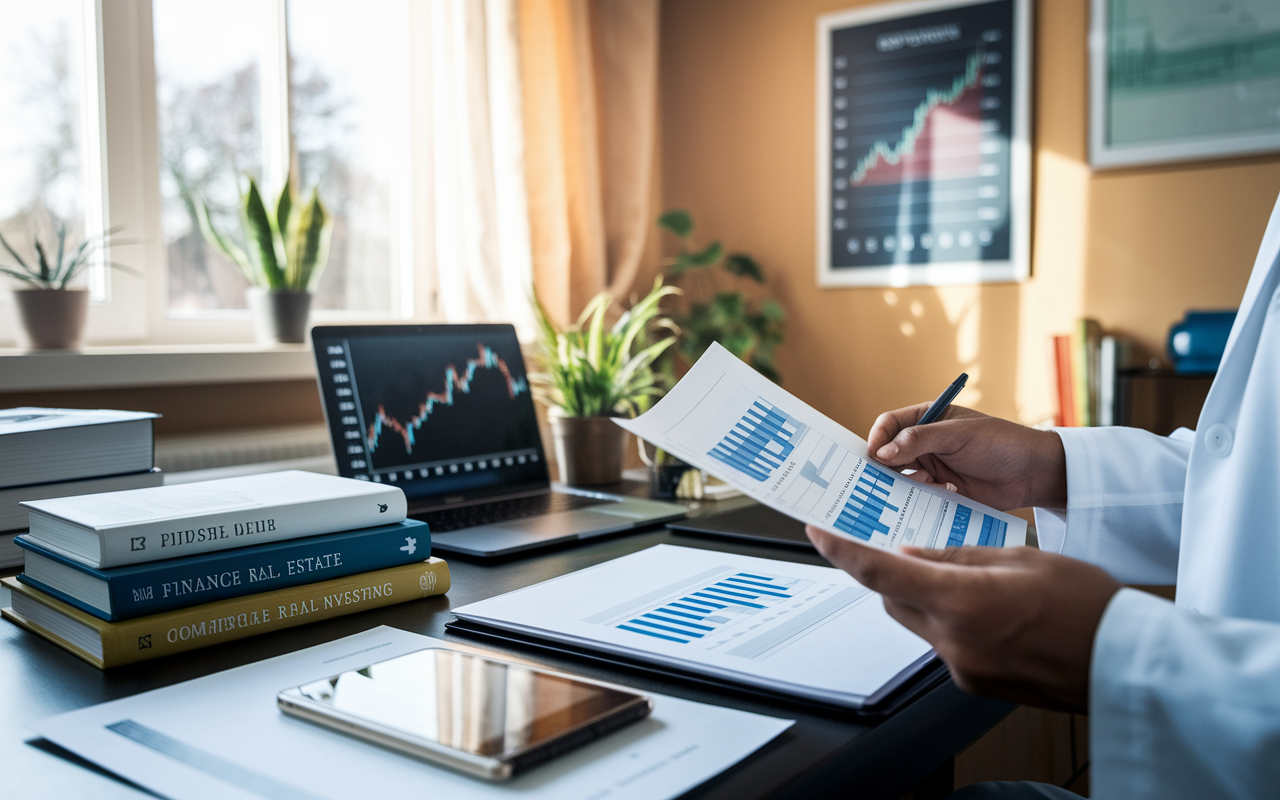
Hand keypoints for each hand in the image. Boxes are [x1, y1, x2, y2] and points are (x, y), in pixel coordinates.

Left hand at [806, 525, 1120, 711]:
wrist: (1126, 662)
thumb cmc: (1087, 606)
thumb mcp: (1019, 558)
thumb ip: (956, 558)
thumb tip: (912, 557)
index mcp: (961, 602)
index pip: (879, 573)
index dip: (840, 551)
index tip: (818, 533)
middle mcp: (954, 641)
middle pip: (894, 599)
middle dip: (896, 572)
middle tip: (915, 548)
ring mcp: (963, 668)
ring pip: (918, 622)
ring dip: (926, 597)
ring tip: (971, 578)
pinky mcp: (976, 683)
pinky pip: (945, 644)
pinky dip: (952, 621)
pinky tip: (988, 609)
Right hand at [867, 403, 1066, 509]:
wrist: (1032, 474)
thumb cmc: (1000, 443)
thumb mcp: (958, 435)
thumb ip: (919, 440)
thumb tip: (881, 452)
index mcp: (928, 419)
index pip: (890, 424)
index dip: (877, 437)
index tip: (873, 455)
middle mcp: (925, 444)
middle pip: (889, 452)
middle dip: (882, 465)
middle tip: (877, 478)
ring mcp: (932, 468)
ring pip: (900, 477)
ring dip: (901, 483)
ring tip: (913, 487)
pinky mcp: (940, 492)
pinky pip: (917, 497)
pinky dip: (917, 499)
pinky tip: (930, 498)